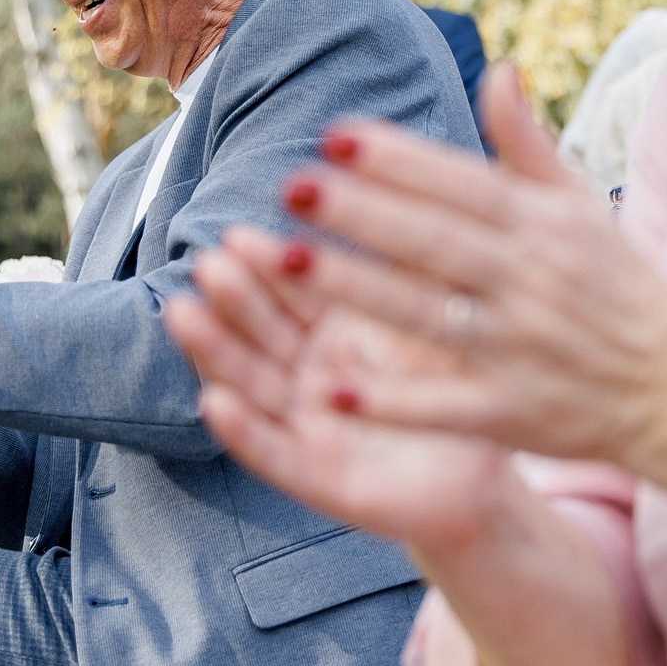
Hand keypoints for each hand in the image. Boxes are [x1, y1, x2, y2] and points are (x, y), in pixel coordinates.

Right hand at [164, 235, 518, 559]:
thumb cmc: (459, 394)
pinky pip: (271, 455)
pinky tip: (214, 402)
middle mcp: (308, 375)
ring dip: (214, 350)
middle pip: (260, 331)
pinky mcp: (314, 480)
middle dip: (232, 298)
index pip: (291, 292)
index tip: (236, 234)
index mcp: (334, 331)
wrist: (483, 479)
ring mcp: (305, 427)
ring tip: (183, 312)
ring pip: (251, 384)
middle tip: (208, 262)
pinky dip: (242, 431)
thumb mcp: (437, 325)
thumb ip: (414, 268)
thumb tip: (410, 185)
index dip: (262, 266)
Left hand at [185, 64, 666, 472]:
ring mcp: (520, 350)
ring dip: (356, 289)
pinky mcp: (514, 413)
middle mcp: (531, 282)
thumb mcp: (582, 207)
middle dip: (361, 212)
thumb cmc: (619, 286)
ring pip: (426, 314)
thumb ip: (528, 144)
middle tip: (291, 186)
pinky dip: (393, 400)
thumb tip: (498, 68)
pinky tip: (334, 389)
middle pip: (434, 241)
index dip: (398, 159)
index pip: (462, 182)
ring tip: (289, 261)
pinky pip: (444, 404)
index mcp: (545, 226)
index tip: (334, 134)